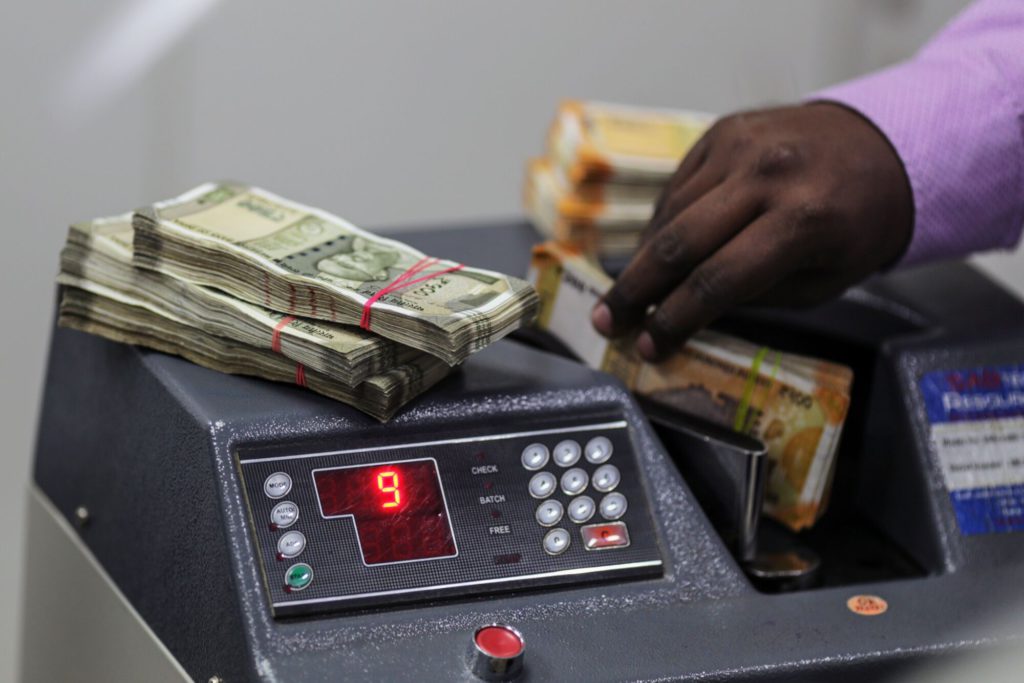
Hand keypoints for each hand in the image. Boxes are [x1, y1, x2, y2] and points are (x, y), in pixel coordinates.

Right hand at [590, 103, 912, 360]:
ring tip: (628, 294)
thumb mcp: (822, 281)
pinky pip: (677, 186)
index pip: (719, 280)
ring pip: (670, 213)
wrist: (885, 144)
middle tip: (606, 322)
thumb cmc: (857, 226)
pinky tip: (656, 251)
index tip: (648, 347)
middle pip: (679, 242)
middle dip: (636, 290)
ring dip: (644, 260)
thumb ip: (755, 297)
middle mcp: (768, 174)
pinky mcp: (722, 131)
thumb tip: (686, 314)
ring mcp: (741, 145)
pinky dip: (662, 223)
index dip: (675, 320)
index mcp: (805, 220)